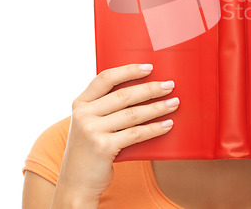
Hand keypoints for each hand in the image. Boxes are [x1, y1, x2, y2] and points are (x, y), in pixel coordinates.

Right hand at [56, 63, 178, 201]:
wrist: (76, 183)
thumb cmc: (90, 148)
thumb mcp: (90, 123)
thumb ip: (106, 107)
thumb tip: (144, 89)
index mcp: (80, 103)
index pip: (105, 78)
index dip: (128, 70)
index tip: (149, 67)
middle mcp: (83, 115)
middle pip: (124, 95)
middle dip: (151, 88)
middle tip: (170, 85)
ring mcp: (91, 131)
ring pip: (133, 114)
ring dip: (157, 107)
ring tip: (174, 103)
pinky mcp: (103, 147)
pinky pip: (136, 134)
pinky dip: (154, 128)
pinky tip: (167, 125)